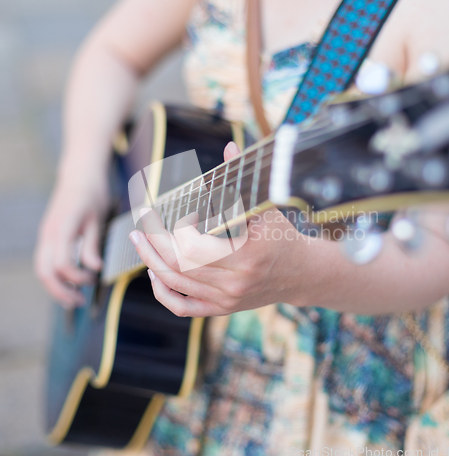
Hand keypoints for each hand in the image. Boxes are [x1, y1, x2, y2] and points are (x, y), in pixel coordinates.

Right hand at [35, 176, 108, 307]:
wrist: (79, 175)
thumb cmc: (92, 194)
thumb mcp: (97, 219)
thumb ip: (93, 245)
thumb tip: (95, 268)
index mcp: (63, 229)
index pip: (62, 263)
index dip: (77, 277)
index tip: (94, 280)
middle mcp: (49, 234)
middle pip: (45, 271)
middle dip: (61, 291)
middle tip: (79, 303)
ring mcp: (45, 235)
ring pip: (42, 269)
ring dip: (55, 287)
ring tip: (73, 299)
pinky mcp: (47, 236)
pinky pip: (45, 261)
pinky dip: (54, 276)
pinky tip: (69, 283)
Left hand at [129, 142, 309, 316]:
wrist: (301, 274)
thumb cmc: (283, 237)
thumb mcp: (267, 208)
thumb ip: (243, 181)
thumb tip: (229, 146)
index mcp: (246, 255)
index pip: (193, 246)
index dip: (174, 228)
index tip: (170, 212)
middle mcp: (234, 282)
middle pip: (178, 265)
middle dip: (152, 243)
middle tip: (139, 224)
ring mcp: (226, 299)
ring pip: (175, 284)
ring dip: (151, 262)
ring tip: (139, 242)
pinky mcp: (222, 308)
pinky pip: (183, 307)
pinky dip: (163, 293)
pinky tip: (154, 275)